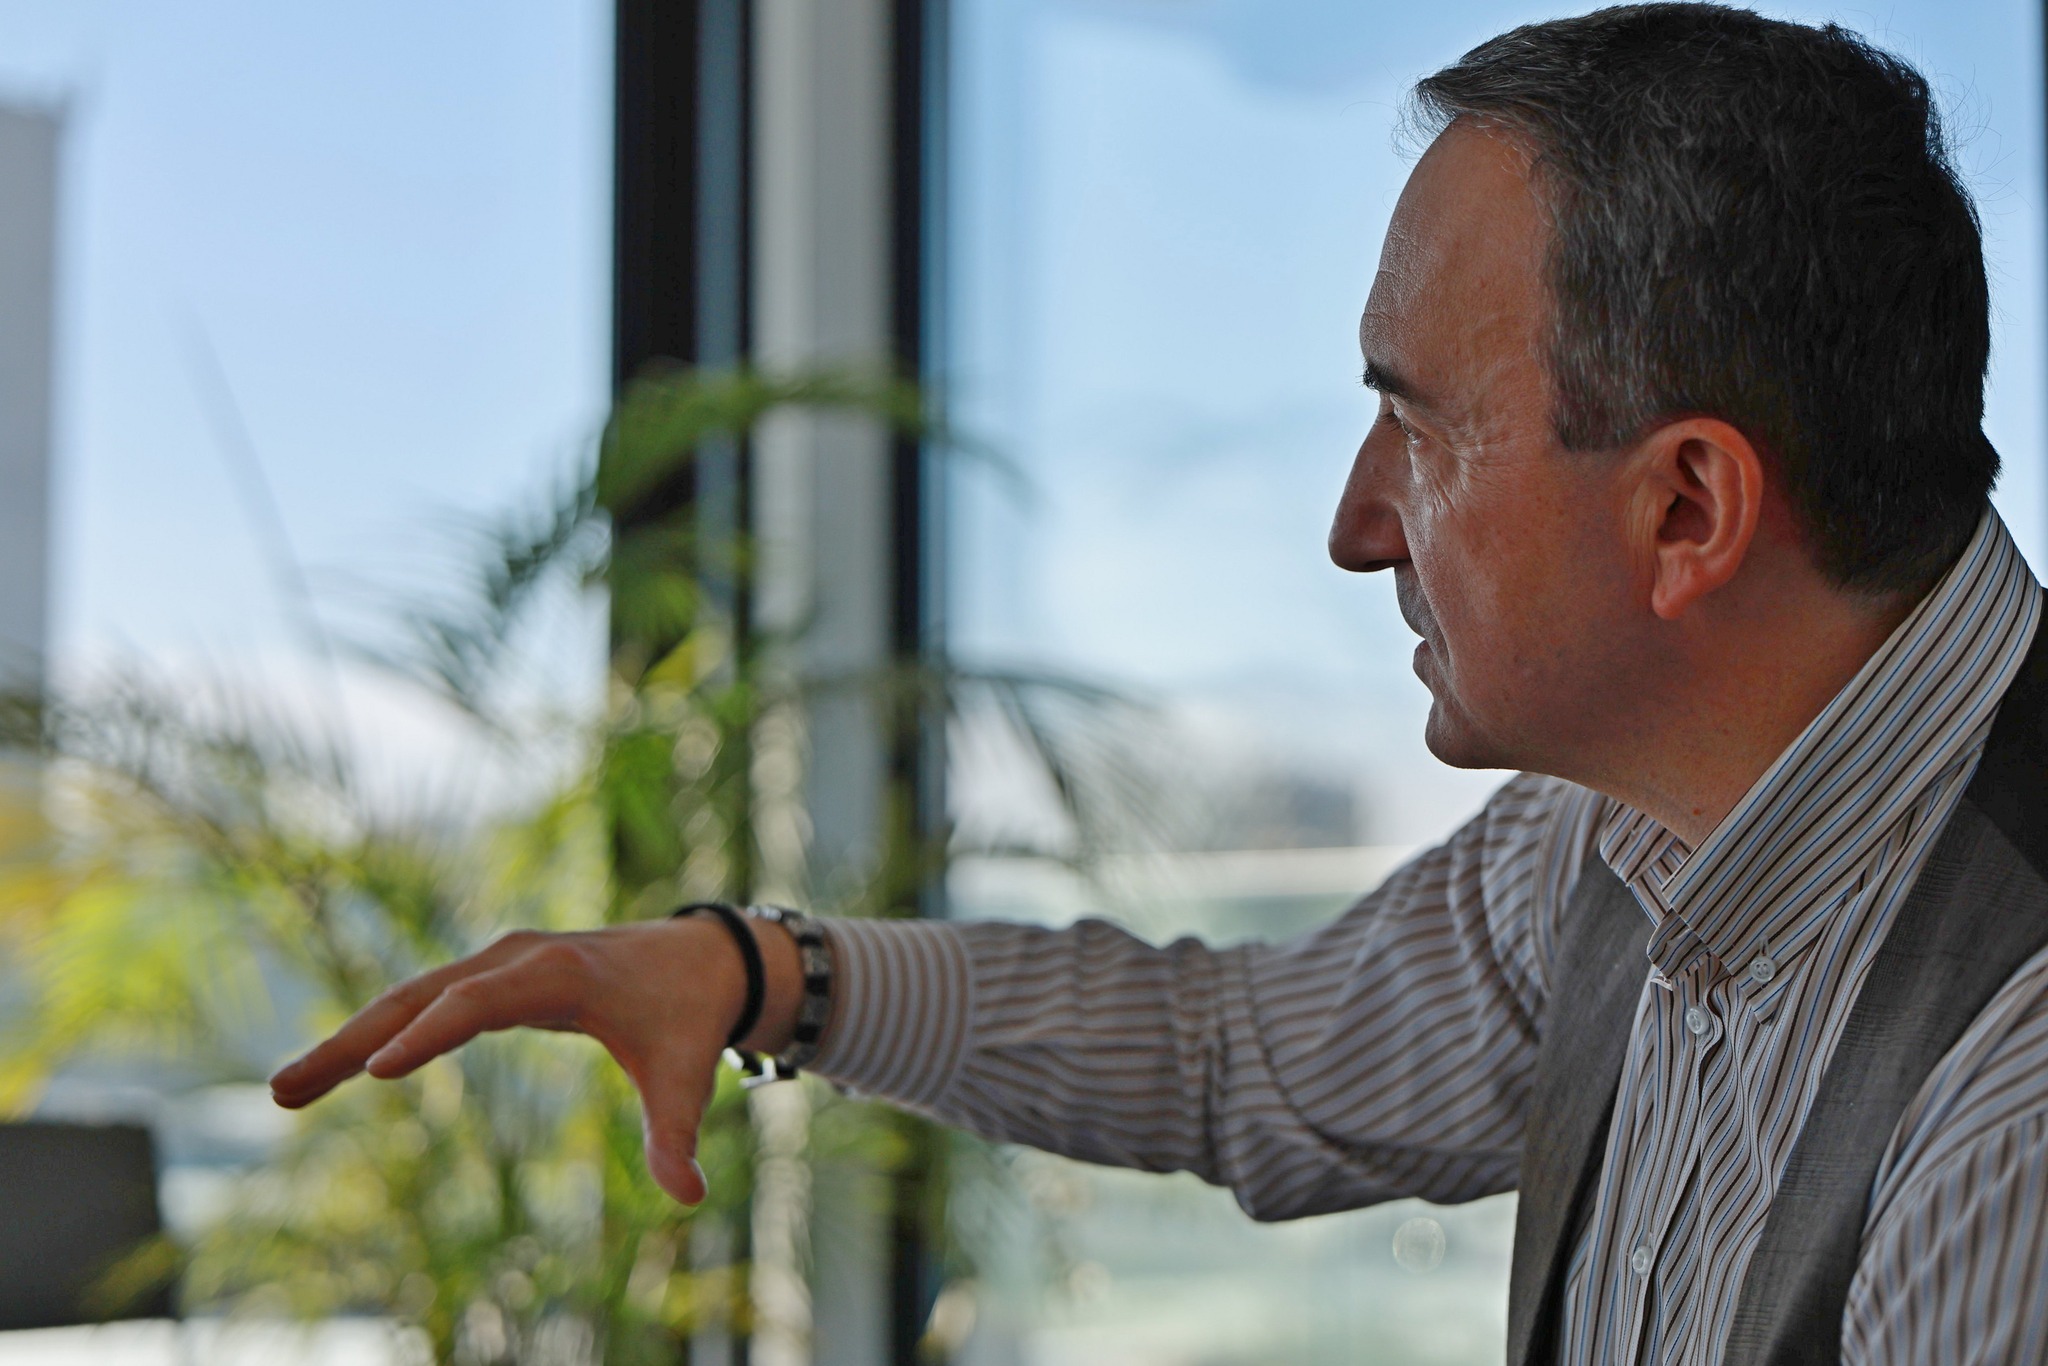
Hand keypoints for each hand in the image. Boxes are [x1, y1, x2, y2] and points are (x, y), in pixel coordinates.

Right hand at [268, 915, 800, 1204]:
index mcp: (560, 974)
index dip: (430, 1036)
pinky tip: (333, 1071)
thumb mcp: (683, 1078)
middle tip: (282, 1092)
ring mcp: (498, 962)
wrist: (699, 959)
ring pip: (409, 997)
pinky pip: (423, 1002)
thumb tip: (688, 1196)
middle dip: (351, 1041)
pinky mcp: (490, 974)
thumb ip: (676, 1136)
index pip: (480, 1002)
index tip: (378, 1071)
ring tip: (284, 1091)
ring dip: (347, 1039)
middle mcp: (517, 957)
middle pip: (421, 996)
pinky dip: (377, 1032)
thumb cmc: (686, 1020)